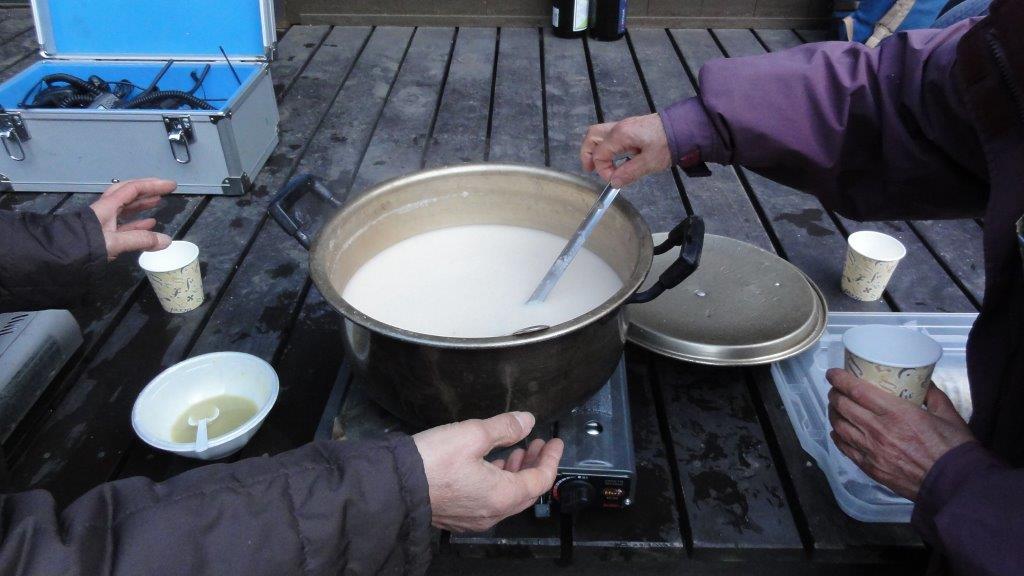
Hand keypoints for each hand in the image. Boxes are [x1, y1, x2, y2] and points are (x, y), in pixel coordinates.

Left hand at [89, 178, 175, 259]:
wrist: (63, 257)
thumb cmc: (86, 244)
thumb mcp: (114, 242)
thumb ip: (141, 240)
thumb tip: (167, 240)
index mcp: (108, 206)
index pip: (133, 189)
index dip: (153, 185)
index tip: (171, 185)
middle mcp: (107, 209)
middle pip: (128, 193)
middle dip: (147, 189)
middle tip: (163, 189)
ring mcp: (105, 221)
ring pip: (126, 207)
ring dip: (142, 204)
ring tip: (158, 202)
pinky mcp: (105, 233)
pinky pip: (124, 223)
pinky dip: (138, 222)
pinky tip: (149, 224)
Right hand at [412, 411, 563, 531]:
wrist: (394, 486)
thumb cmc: (432, 462)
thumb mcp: (473, 434)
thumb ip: (504, 428)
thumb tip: (526, 421)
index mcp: (501, 496)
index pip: (540, 480)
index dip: (550, 459)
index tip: (554, 443)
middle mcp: (491, 513)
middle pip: (525, 491)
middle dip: (534, 465)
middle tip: (538, 445)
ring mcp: (474, 518)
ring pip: (507, 496)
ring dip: (515, 472)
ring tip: (516, 450)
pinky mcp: (458, 515)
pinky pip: (488, 500)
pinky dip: (498, 481)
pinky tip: (490, 464)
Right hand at [580, 113, 671, 187]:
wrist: (684, 127)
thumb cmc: (668, 144)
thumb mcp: (650, 162)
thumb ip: (629, 172)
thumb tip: (613, 182)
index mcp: (620, 135)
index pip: (599, 154)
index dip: (603, 170)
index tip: (614, 180)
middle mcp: (618, 127)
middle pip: (592, 136)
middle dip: (587, 154)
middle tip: (591, 170)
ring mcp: (623, 126)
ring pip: (599, 134)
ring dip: (595, 149)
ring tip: (600, 165)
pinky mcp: (630, 128)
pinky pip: (609, 135)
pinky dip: (605, 146)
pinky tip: (614, 158)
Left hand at [827, 368, 973, 499]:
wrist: (954, 485)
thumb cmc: (954, 449)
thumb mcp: (947, 414)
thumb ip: (932, 394)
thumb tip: (923, 382)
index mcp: (896, 412)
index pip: (857, 391)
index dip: (840, 379)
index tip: (834, 373)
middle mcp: (877, 430)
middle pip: (843, 407)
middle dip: (835, 394)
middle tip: (836, 389)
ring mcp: (871, 450)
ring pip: (839, 426)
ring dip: (833, 414)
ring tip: (835, 407)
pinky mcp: (870, 467)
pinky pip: (845, 448)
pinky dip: (837, 436)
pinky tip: (838, 431)